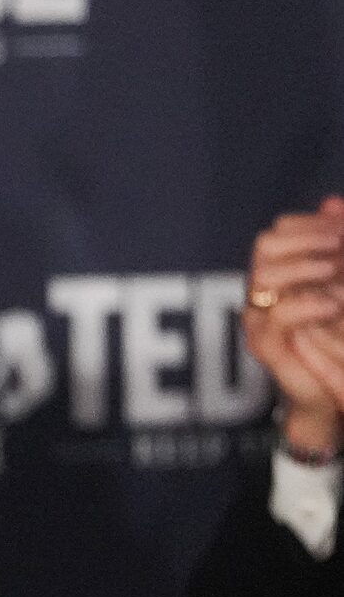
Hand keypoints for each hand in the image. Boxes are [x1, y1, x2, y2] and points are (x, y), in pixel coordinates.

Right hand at [244, 197, 343, 449]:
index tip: (342, 229)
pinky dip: (309, 305)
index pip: (278, 232)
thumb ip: (332, 248)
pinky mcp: (267, 347)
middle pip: (265, 245)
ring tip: (335, 272)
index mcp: (278, 277)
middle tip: (340, 246)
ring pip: (265, 274)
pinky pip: (278, 316)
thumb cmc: (335, 339)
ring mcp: (260, 320)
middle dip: (308, 239)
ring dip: (306, 266)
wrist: (328, 393)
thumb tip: (333, 203)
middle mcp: (263, 294)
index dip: (311, 225)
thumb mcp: (339, 285)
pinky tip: (333, 305)